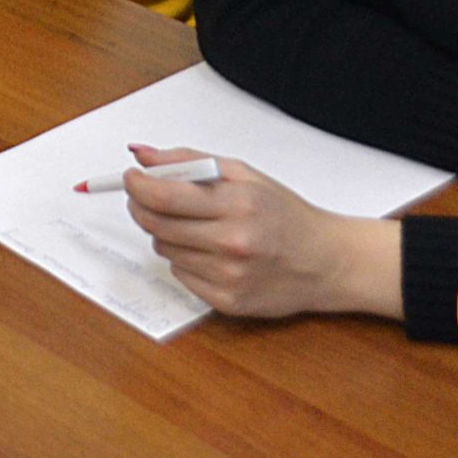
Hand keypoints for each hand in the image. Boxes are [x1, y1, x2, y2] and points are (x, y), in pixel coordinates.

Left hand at [121, 145, 402, 320]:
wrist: (326, 262)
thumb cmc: (285, 214)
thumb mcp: (243, 175)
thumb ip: (189, 161)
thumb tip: (141, 155)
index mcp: (237, 204)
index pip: (164, 196)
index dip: (137, 186)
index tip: (131, 179)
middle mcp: (232, 242)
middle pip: (156, 225)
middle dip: (143, 207)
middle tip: (148, 198)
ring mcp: (229, 276)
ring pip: (164, 250)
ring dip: (167, 235)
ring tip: (195, 227)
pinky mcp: (227, 302)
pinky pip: (180, 276)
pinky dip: (185, 261)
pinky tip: (209, 253)